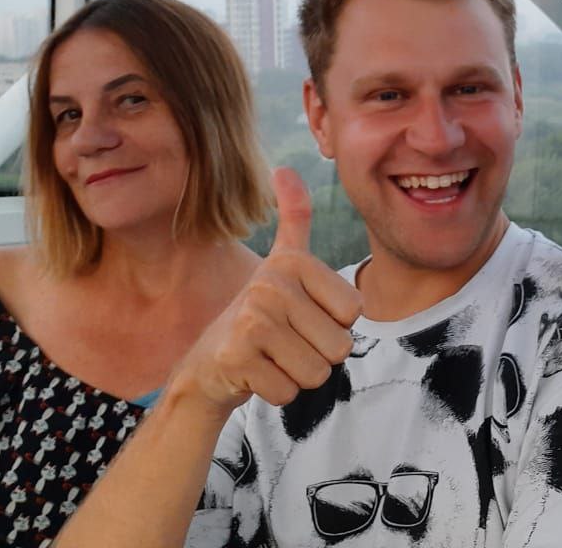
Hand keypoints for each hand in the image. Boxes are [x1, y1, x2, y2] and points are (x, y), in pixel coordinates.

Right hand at [168, 168, 363, 417]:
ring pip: (317, 372)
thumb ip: (294, 217)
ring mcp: (252, 319)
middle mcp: (271, 284)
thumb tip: (284, 168)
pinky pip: (290, 391)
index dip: (336, 325)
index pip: (355, 312)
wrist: (207, 364)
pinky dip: (277, 391)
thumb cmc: (260, 316)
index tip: (304, 316)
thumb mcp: (282, 264)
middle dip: (318, 355)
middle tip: (287, 343)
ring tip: (273, 357)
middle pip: (340, 346)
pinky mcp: (237, 356)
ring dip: (299, 375)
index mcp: (292, 261)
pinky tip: (256, 374)